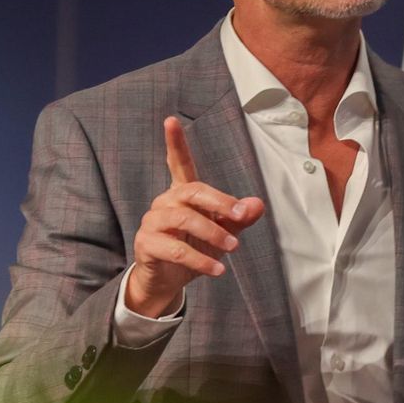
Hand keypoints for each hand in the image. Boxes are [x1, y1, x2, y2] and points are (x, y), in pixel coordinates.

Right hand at [124, 117, 264, 317]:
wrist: (167, 282)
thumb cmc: (193, 249)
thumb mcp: (222, 233)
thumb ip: (238, 218)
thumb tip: (257, 204)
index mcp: (182, 194)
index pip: (178, 163)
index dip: (175, 143)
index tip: (171, 120)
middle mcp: (165, 202)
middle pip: (191, 191)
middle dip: (219, 202)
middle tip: (240, 215)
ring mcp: (153, 222)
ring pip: (184, 220)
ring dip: (212, 233)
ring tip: (233, 247)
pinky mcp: (146, 244)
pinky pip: (175, 249)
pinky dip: (199, 260)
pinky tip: (217, 269)